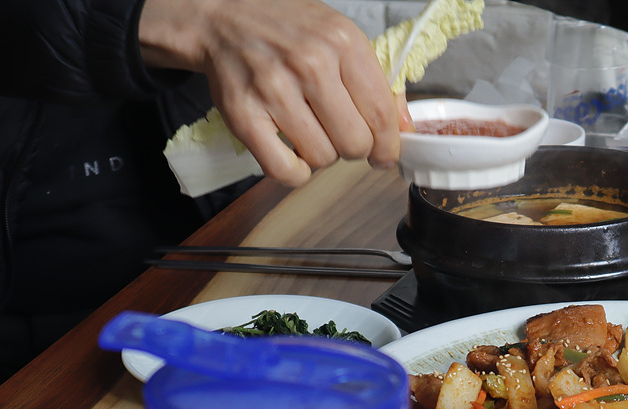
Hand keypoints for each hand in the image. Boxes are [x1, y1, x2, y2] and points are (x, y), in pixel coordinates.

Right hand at [139, 0, 409, 185]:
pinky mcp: (243, 114)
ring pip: (322, 159)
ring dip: (320, 155)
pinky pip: (284, 171)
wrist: (222, 15)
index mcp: (342, 41)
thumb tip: (405, 130)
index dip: (388, 146)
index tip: (384, 155)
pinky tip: (292, 154)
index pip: (381, 114)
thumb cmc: (287, 30)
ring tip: (309, 130)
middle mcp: (309, 62)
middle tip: (338, 134)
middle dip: (353, 148)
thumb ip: (376, 82)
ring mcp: (273, 88)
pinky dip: (294, 173)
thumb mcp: (339, 38)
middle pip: (355, 143)